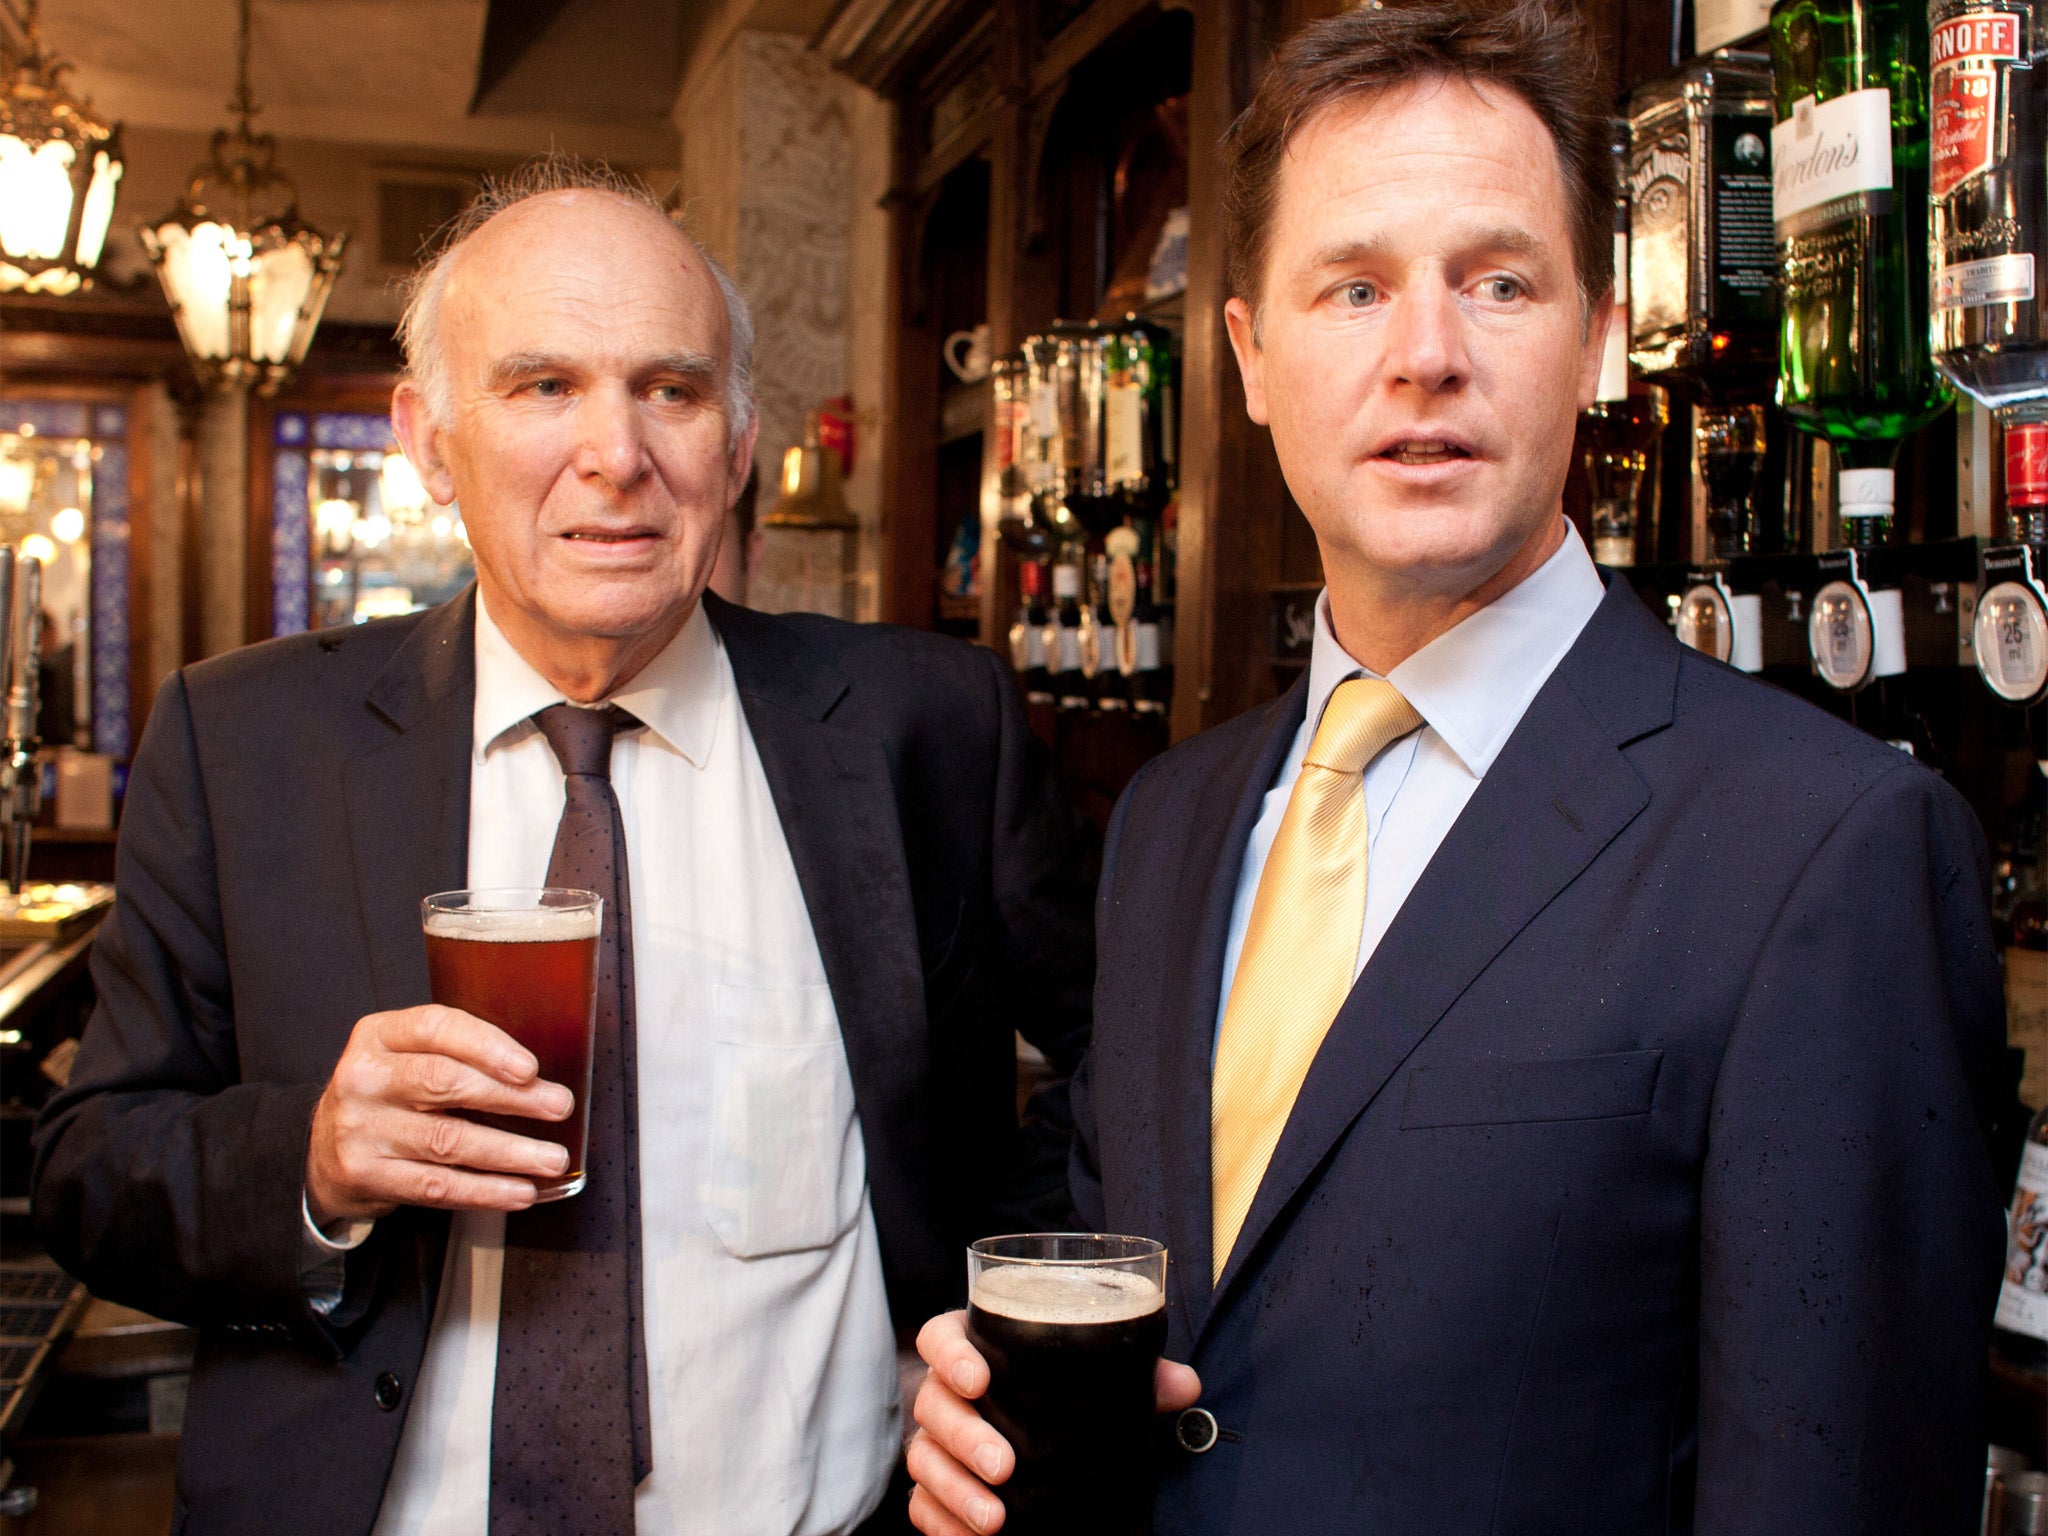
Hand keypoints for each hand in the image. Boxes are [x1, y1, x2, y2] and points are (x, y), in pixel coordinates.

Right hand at [305, 1004, 572, 1225]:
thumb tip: (538, 1078)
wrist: (323, 1150)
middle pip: (444, 1082)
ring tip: (551, 1159)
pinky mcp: (365, 1174)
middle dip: (511, 1097)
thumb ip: (460, 1055)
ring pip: (446, 1140)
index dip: (487, 1046)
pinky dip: (484, 1190)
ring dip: (509, 1152)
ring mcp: (360, 1129)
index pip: (436, 1028)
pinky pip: (436, 1185)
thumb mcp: (408, 1056)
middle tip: (558, 1106)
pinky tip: (518, 1191)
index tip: (530, 1068)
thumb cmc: (389, 1095)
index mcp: (379, 1035)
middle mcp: (364, 1078)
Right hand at [905, 1309, 1200, 1535]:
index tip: (979, 1378)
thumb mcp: (1098, 1381)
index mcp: (976, 1350)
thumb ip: (1140, 1377)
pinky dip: (941, 1524)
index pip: (941, 1338)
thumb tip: (1186, 1384)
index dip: (950, 1355)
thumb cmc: (1064, 1394)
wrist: (1049, 1441)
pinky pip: (923, 1506)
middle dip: (964, 1437)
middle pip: (933, 1405)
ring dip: (955, 1490)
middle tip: (1003, 1464)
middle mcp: (947, 1394)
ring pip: (924, 1460)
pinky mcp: (935, 1489)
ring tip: (994, 1518)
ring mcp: (937, 1443)